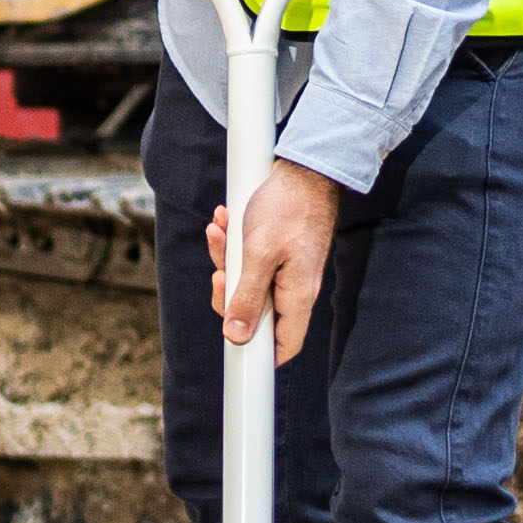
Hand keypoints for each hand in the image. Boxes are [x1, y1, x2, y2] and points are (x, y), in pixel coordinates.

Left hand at [209, 156, 347, 364]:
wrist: (304, 168)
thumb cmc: (287, 207)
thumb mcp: (258, 254)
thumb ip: (246, 297)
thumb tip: (235, 336)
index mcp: (297, 296)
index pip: (283, 347)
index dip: (257, 354)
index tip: (231, 344)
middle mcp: (294, 289)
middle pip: (256, 314)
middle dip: (229, 292)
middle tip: (220, 271)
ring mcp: (287, 270)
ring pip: (248, 283)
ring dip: (227, 259)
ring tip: (218, 232)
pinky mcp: (280, 253)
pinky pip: (251, 260)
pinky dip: (234, 244)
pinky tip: (224, 222)